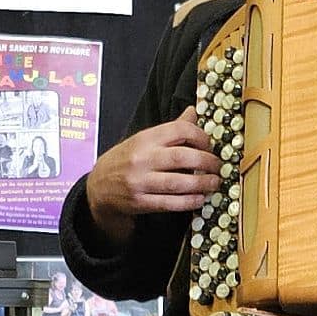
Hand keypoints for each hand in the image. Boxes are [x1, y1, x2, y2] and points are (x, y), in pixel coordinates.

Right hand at [81, 107, 221, 245]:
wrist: (97, 188)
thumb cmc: (125, 160)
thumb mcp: (144, 140)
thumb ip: (170, 129)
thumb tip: (193, 112)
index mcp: (144, 139)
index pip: (179, 130)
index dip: (201, 136)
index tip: (210, 145)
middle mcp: (141, 159)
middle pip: (182, 157)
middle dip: (207, 162)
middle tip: (218, 166)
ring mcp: (140, 182)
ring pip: (178, 182)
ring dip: (202, 183)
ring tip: (214, 182)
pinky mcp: (140, 202)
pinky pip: (170, 203)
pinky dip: (189, 201)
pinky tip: (200, 198)